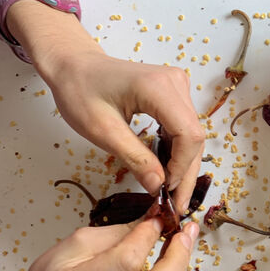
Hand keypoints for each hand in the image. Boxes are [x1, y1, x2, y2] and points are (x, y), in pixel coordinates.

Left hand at [0, 0, 204, 210]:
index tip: (167, 192)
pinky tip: (168, 171)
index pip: (188, 134)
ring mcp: (178, 86)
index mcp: (159, 88)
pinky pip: (183, 127)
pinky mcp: (175, 93)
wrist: (74, 65)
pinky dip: (177, 151)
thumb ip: (134, 158)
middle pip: (194, 136)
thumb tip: (159, 187)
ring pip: (192, 134)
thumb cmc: (80, 92)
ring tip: (173, 193)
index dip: (182, 167)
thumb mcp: (102, 130)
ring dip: (184, 164)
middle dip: (186, 172)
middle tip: (177, 205)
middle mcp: (176, 83)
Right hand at [0, 219, 198, 270]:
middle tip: (187, 233)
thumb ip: (116, 234)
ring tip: (180, 242)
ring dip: (175, 268)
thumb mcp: (74, 245)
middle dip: (177, 259)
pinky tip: (161, 265)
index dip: (148, 237)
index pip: (125, 262)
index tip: (159, 217)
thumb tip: (154, 221)